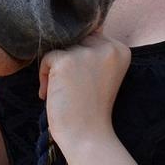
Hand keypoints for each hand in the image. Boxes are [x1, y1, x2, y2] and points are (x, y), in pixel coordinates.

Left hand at [39, 32, 131, 148]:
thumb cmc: (90, 108)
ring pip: (60, 48)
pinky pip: (46, 58)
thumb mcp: (100, 73)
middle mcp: (108, 47)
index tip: (84, 83)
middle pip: (75, 40)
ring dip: (54, 70)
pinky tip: (51, 94)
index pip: (91, 36)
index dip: (81, 59)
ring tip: (62, 93)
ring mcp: (87, 53)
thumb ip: (92, 50)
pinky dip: (44, 76)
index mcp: (121, 49)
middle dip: (67, 62)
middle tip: (71, 89)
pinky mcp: (67, 61)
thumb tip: (68, 27)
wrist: (87, 137)